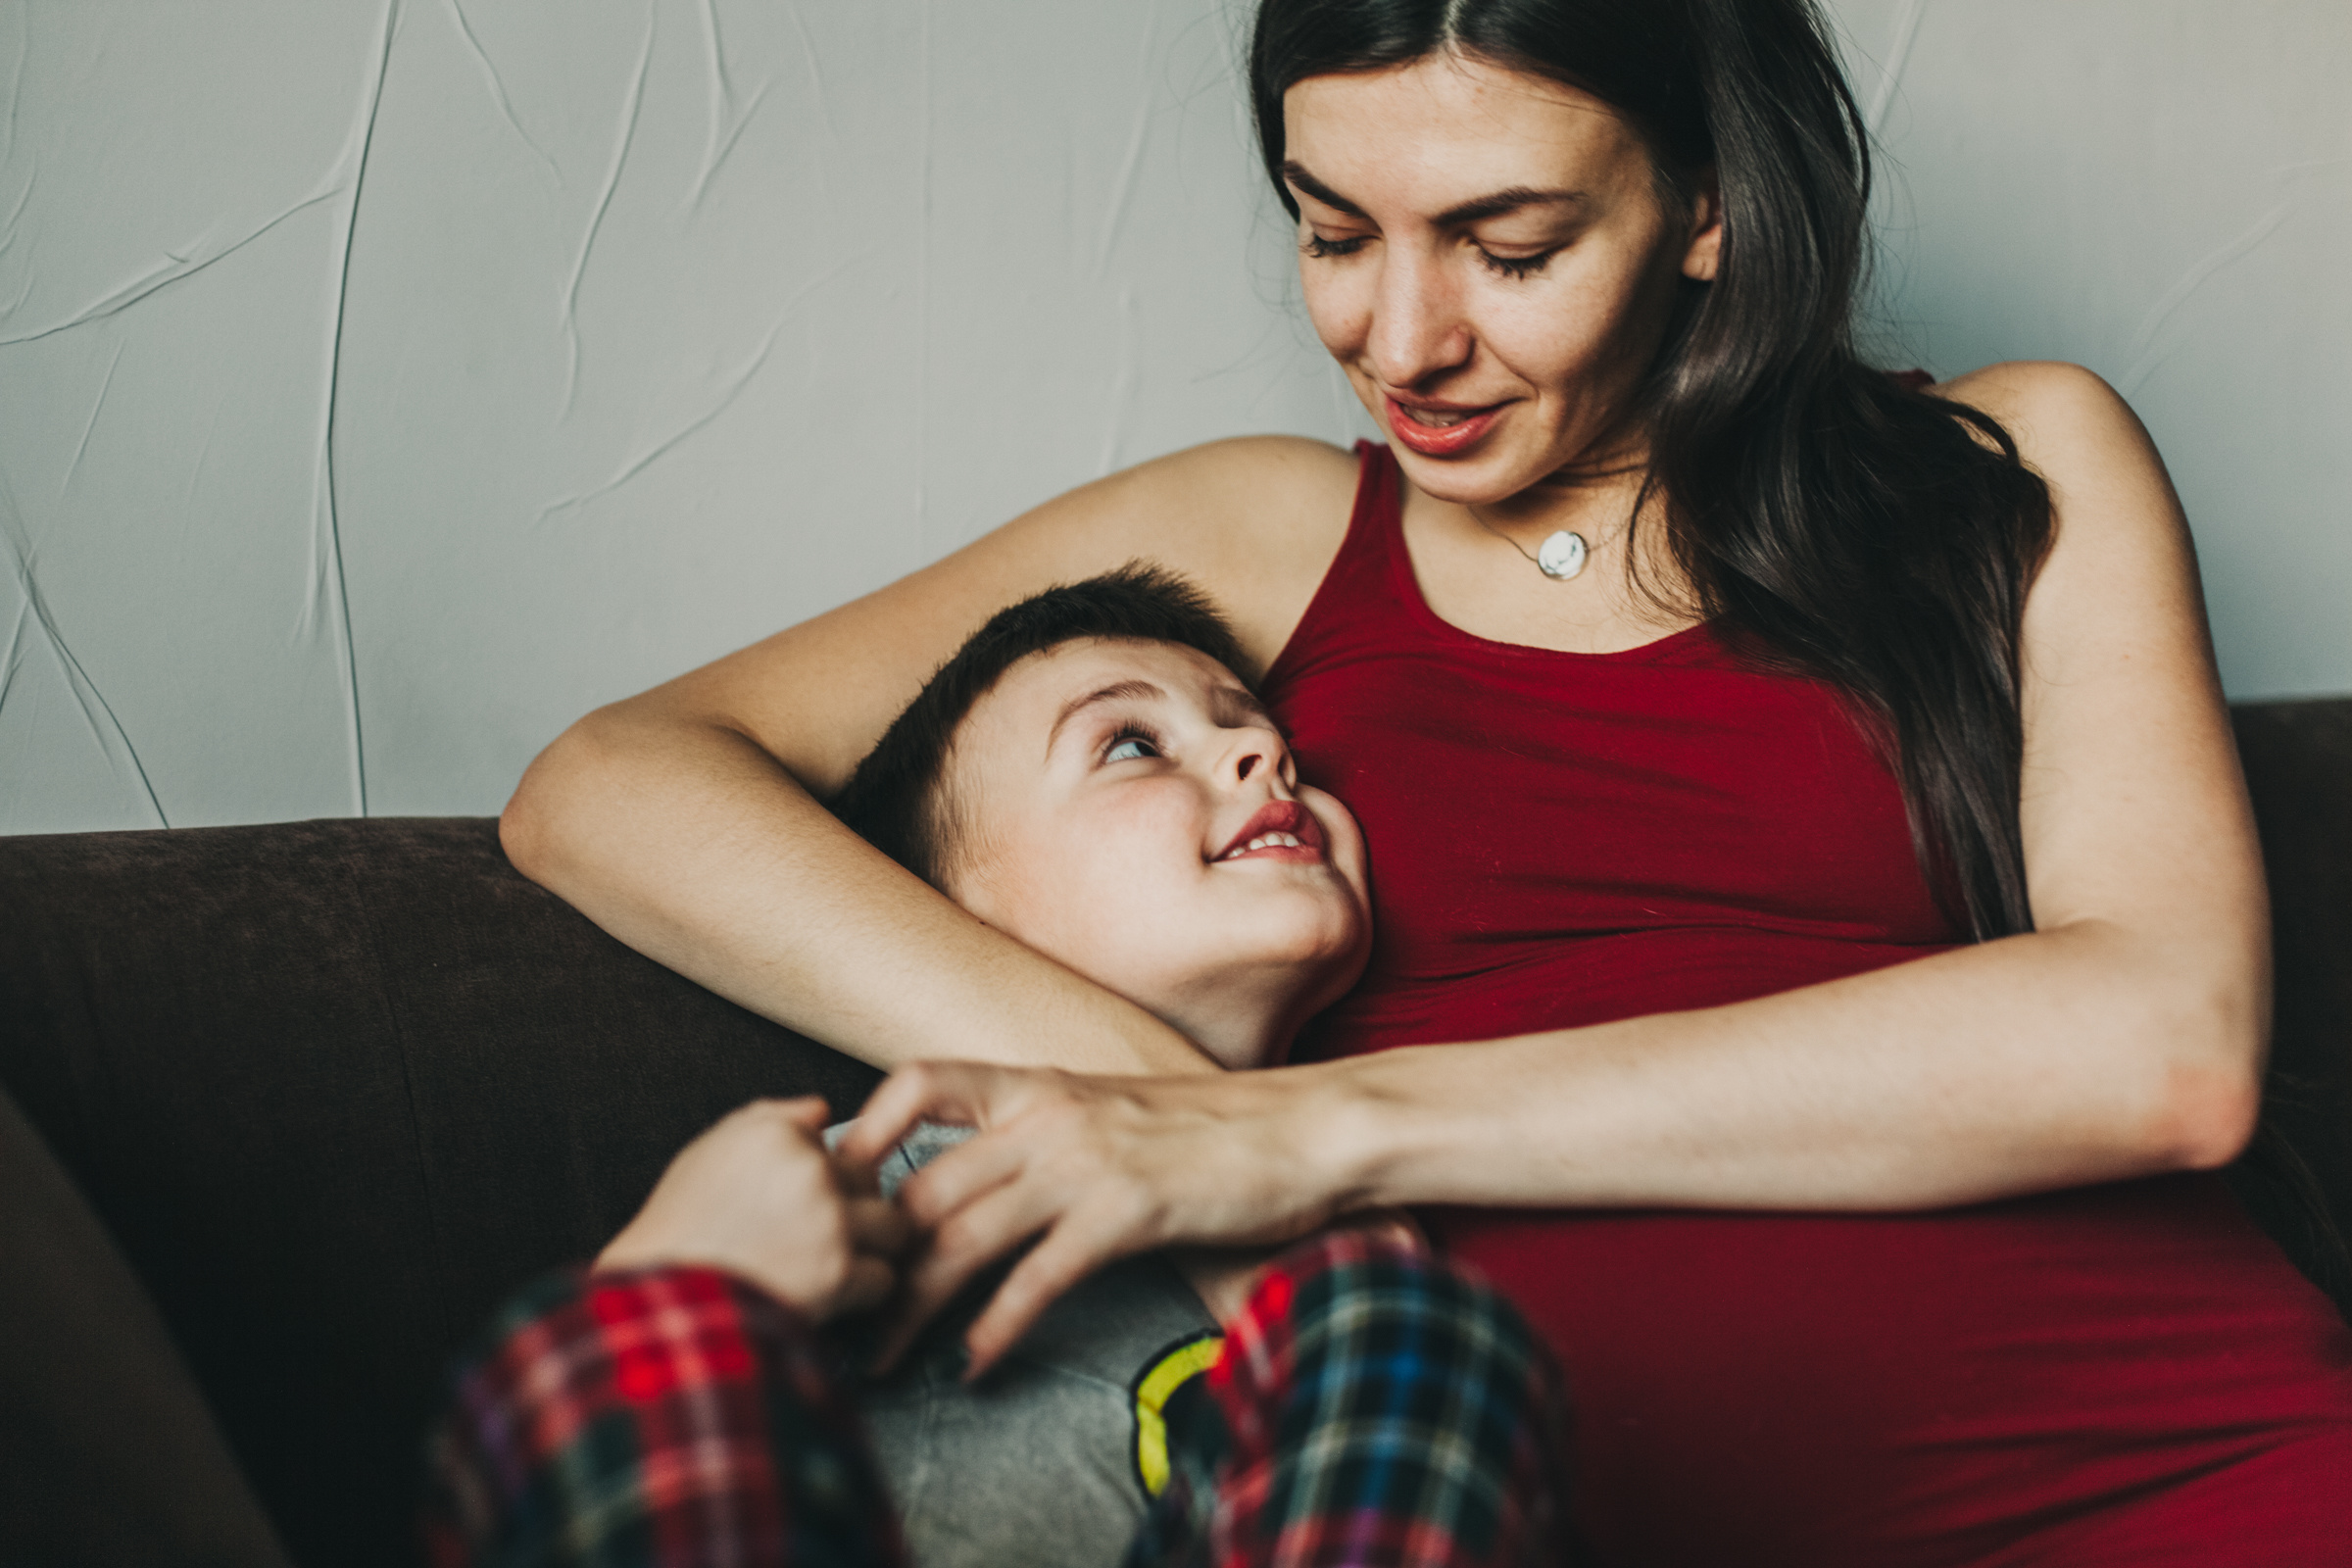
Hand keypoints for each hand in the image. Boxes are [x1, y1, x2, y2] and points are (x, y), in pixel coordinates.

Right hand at [596, 1097, 910, 1323]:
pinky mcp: (840, 1272)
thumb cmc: (678, 1233)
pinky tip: (832, 1295)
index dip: (819, 1172)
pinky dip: (863, 1292)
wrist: (663, 1306)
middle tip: (822, 1232)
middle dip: (855, 1204)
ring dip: (872, 1246)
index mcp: (776, 1135)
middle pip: (869, 1177)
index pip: (830, 1139)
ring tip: (835, 1261)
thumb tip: (820, 1109)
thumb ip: (766, 1119)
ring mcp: (830, 1220)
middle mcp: (810, 1169)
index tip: (800, 1198)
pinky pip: (883, 1276)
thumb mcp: (706, 1155)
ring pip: (892, 1224)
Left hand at [838, 1061, 1348, 1377]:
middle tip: (839, 1310)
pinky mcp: (1123, 1210)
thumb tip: (986, 1181)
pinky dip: (994, 1327)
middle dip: (868, 1257)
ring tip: (881, 1357)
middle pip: (921, 1187)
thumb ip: (1045, 1135)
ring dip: (908, 1307)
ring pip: (959, 1237)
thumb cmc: (1214, 1129)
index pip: (917, 1079)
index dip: (862, 1130)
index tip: (832, 1192)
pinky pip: (1034, 1277)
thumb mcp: (1113, 1110)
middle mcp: (1046, 1112)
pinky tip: (974, 1362)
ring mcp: (1082, 1160)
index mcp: (1039, 1081)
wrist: (1308, 1128)